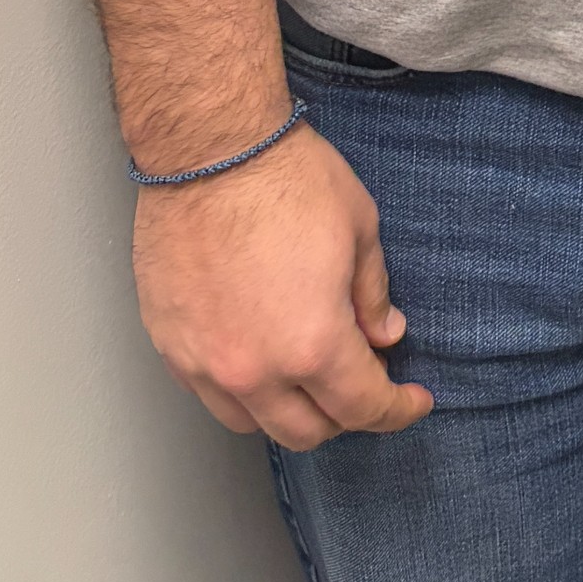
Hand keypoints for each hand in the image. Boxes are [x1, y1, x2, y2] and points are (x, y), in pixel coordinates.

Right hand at [133, 121, 433, 449]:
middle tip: (363, 380)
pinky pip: (209, 395)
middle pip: (307, 431)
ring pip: (254, 422)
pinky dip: (243, 390)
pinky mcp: (169, 346)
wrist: (208, 149)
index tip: (413, 400)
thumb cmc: (286, 178)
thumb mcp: (359, 228)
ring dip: (291, 409)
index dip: (397, 409)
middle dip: (346, 415)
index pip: (363, 407)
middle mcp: (254, 370)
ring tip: (311, 371)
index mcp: (312, 344)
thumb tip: (385, 334)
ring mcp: (204, 364)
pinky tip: (261, 354)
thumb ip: (373, 295)